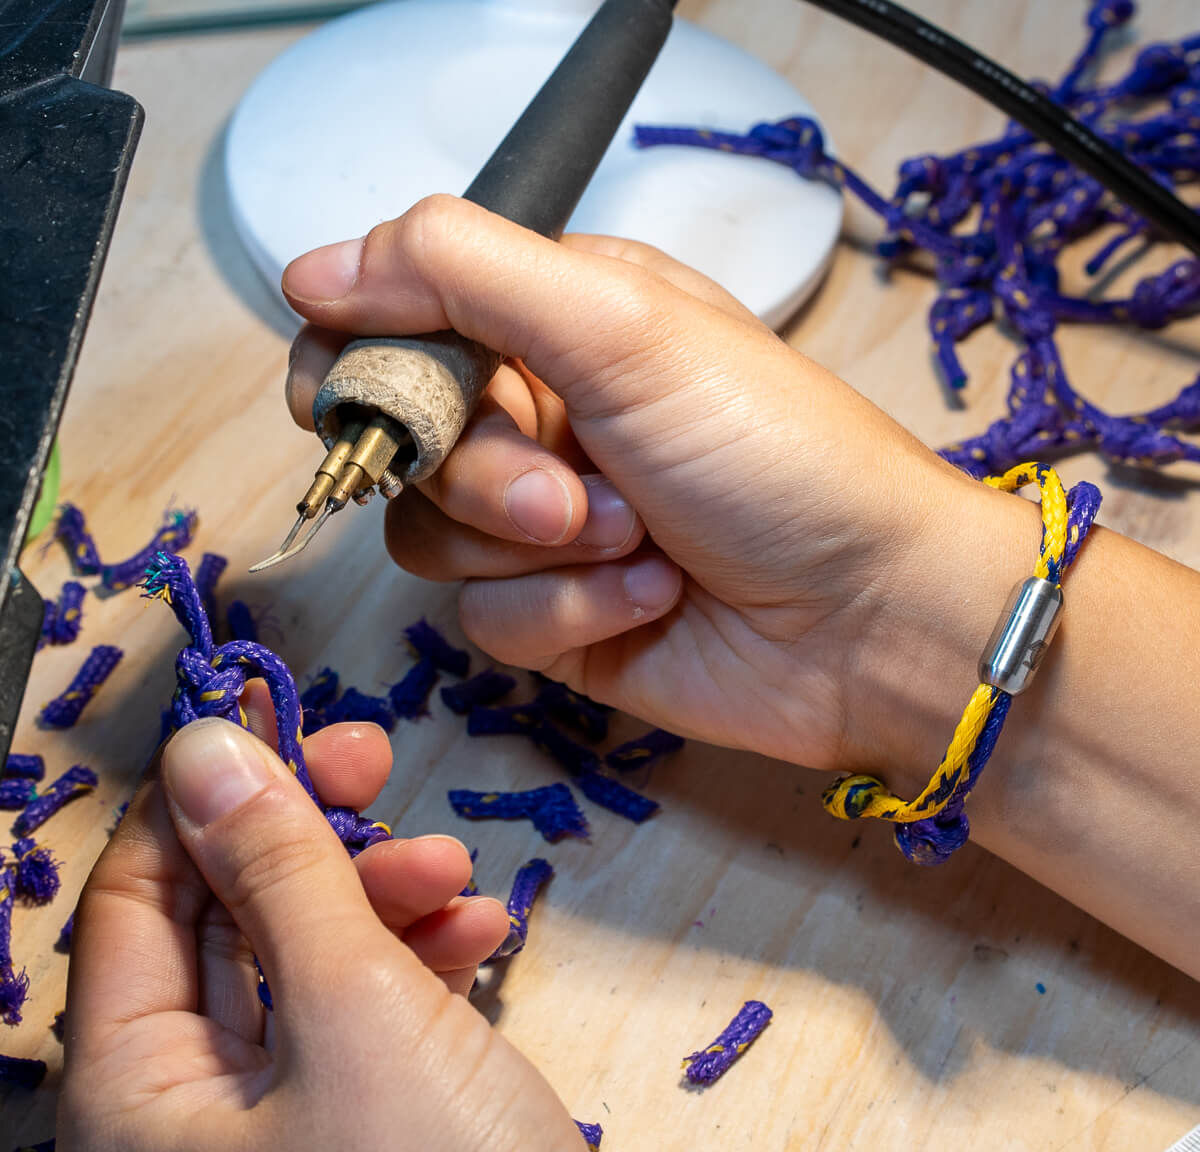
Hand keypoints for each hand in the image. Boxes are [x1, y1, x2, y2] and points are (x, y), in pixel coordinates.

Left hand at [57, 704, 602, 1151]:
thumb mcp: (357, 1016)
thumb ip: (279, 874)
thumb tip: (206, 745)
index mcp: (134, 1100)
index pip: (136, 897)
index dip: (200, 791)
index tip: (270, 708)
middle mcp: (187, 1119)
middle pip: (226, 924)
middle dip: (307, 838)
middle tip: (374, 760)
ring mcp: (278, 1132)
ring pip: (307, 965)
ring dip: (380, 898)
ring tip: (455, 872)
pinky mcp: (359, 1138)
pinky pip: (367, 1021)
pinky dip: (418, 966)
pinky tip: (478, 938)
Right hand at [281, 196, 1011, 776]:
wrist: (870, 617)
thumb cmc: (779, 456)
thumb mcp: (626, 329)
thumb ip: (464, 274)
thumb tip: (317, 267)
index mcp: (553, 325)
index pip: (392, 324)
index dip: (354, 364)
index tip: (346, 400)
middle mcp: (541, 420)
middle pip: (407, 447)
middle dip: (489, 477)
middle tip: (577, 489)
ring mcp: (544, 528)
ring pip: (434, 540)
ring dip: (538, 550)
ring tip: (640, 541)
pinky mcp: (556, 618)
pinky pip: (488, 621)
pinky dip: (569, 613)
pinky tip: (653, 598)